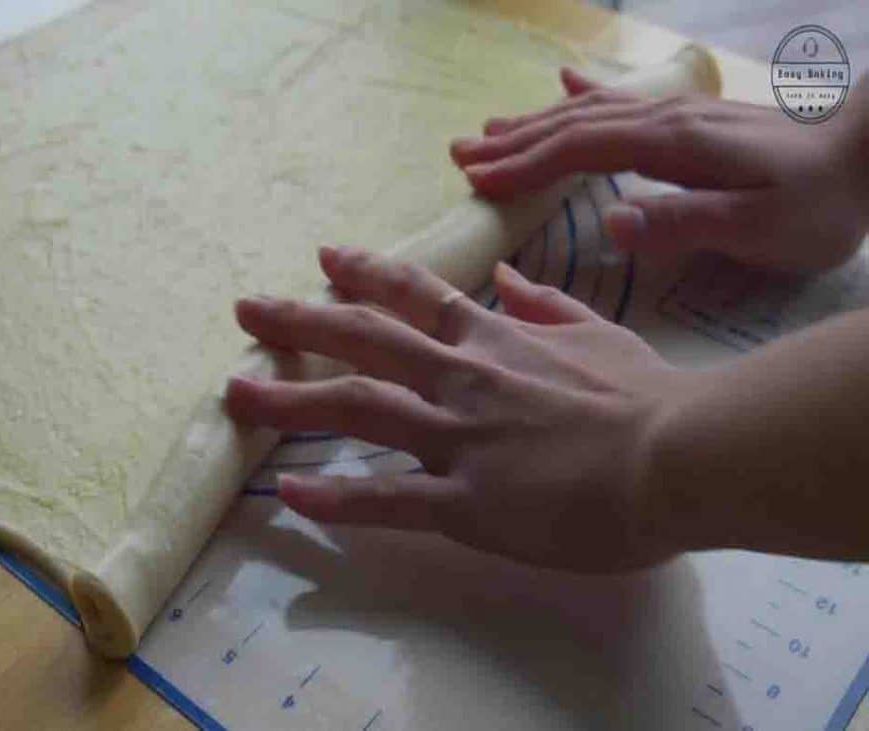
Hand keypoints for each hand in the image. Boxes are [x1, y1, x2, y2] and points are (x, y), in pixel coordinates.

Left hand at [225, 246, 688, 571]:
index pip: (415, 295)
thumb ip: (547, 306)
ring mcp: (459, 440)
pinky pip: (389, 499)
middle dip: (299, 320)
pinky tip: (290, 493)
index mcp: (495, 340)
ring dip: (290, 399)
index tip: (323, 257)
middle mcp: (462, 380)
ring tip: (235, 392)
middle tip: (246, 310)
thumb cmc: (649, 398)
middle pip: (364, 341)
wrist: (681, 455)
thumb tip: (511, 279)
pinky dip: (337, 497)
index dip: (365, 273)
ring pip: (357, 411)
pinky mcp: (469, 503)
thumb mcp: (600, 333)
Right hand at [450, 68, 868, 271]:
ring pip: (588, 110)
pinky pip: (621, 99)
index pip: (580, 149)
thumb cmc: (819, 203)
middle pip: (572, 124)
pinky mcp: (688, 118)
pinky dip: (583, 92)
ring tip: (486, 130)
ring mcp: (676, 113)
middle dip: (512, 142)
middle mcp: (664, 119)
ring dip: (533, 122)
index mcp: (671, 145)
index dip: (524, 166)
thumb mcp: (761, 228)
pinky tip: (562, 80)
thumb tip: (611, 224)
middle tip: (458, 155)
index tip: (475, 183)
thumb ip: (686, 223)